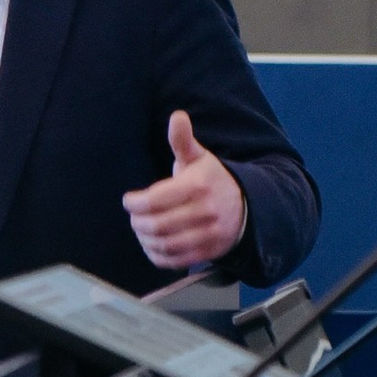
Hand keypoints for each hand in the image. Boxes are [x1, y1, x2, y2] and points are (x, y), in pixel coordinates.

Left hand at [122, 111, 250, 274]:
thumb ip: (183, 140)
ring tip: (141, 229)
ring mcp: (209, 234)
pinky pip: (175, 260)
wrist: (247, 207)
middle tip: (134, 216)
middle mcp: (206, 211)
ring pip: (165, 244)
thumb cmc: (213, 180)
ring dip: (145, 239)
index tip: (129, 201)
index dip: (135, 203)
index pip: (155, 200)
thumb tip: (177, 116)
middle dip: (138, 222)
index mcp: (198, 185)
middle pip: (158, 225)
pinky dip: (157, 255)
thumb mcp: (199, 157)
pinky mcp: (208, 251)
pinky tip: (152, 244)